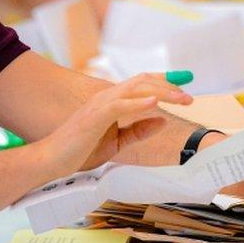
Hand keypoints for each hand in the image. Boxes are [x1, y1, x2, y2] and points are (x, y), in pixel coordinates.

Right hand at [39, 74, 192, 176]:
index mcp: (112, 101)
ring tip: (181, 98)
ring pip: (136, 88)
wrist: (53, 161)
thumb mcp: (117, 142)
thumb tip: (163, 120)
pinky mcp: (95, 116)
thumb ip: (138, 130)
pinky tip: (155, 103)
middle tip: (189, 97)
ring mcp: (100, 104)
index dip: (164, 82)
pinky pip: (120, 105)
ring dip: (162, 91)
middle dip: (169, 86)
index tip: (185, 87)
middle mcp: (107, 97)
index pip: (142, 85)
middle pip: (143, 81)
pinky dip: (139, 102)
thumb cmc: (80, 151)